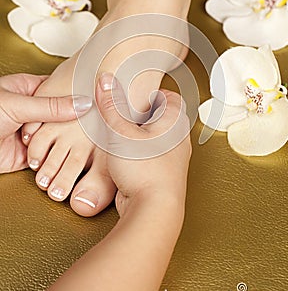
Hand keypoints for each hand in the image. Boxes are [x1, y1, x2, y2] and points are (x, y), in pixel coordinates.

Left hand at [0, 73, 91, 172]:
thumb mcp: (18, 105)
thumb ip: (52, 106)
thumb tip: (83, 103)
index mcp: (28, 90)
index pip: (60, 89)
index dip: (78, 93)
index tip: (98, 96)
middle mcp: (32, 112)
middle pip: (62, 115)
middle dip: (76, 120)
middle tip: (99, 122)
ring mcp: (31, 134)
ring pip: (57, 137)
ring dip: (67, 141)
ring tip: (91, 141)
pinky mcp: (28, 156)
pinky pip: (48, 157)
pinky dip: (58, 159)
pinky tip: (73, 156)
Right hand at [96, 73, 191, 215]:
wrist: (153, 210)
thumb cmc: (144, 168)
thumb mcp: (120, 132)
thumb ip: (112, 106)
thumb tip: (106, 80)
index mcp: (174, 121)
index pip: (170, 97)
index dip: (154, 93)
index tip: (138, 92)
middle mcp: (178, 139)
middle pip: (163, 117)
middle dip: (143, 113)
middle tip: (125, 112)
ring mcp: (172, 159)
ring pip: (156, 138)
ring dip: (140, 135)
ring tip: (121, 133)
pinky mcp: (163, 175)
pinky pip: (151, 156)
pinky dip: (139, 153)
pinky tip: (123, 156)